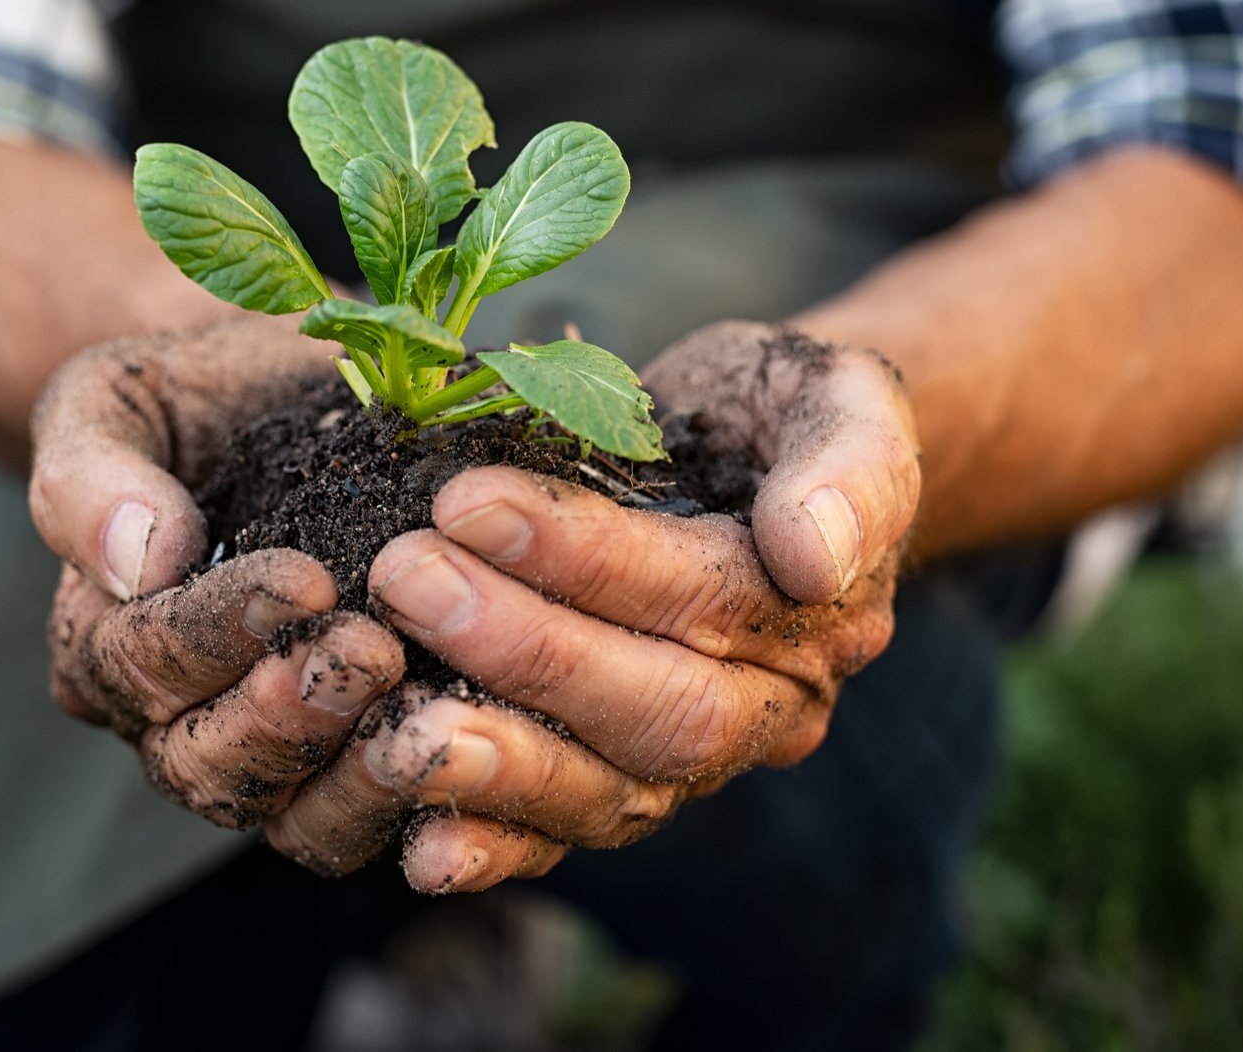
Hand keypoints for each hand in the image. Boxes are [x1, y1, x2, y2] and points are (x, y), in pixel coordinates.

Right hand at [28, 320, 407, 826]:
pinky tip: (479, 753)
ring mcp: (267, 757)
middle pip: (206, 763)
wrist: (285, 401)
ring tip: (424, 714)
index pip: (142, 661)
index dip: (218, 631)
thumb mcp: (117, 400)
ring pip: (293, 818)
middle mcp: (171, 720)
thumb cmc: (193, 397)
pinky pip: (375, 822)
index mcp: (103, 637)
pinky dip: (423, 802)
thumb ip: (94, 472)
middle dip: (289, 715)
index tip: (302, 580)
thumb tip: (137, 559)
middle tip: (371, 653)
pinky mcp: (354, 769)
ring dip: (357, 777)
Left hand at [261, 322, 919, 890]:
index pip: (703, 596)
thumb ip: (850, 463)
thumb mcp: (838, 394)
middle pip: (658, 711)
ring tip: (392, 719)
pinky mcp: (628, 782)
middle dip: (524, 651)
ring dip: (500, 762)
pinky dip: (497, 848)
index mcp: (827, 612)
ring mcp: (700, 761)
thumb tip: (814, 556)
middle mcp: (774, 708)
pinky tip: (421, 848)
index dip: (583, 556)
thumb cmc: (781, 410)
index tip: (466, 499)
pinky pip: (570, 836)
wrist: (757, 456)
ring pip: (613, 791)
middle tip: (405, 576)